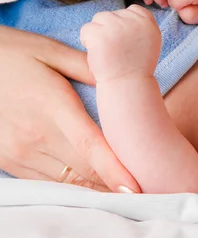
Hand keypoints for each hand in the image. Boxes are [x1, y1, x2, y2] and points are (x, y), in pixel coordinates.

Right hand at [0, 26, 139, 192]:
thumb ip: (89, 68)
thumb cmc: (13, 53)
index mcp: (52, 107)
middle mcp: (35, 136)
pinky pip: (47, 181)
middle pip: (84, 171)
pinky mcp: (8, 159)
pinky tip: (90, 181)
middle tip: (143, 183)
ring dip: (95, 186)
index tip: (135, 186)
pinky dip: (72, 184)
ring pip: (67, 181)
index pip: (89, 147)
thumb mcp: (51, 51)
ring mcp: (19, 152)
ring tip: (121, 186)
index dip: (114, 170)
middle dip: (113, 181)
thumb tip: (121, 80)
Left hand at [80, 5, 160, 82]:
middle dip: (110, 29)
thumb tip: (124, 14)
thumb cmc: (137, 66)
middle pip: (113, 14)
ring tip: (107, 52)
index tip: (127, 42)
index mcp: (148, 21)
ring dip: (98, 33)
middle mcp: (133, 20)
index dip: (125, 25)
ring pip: (99, 19)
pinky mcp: (99, 33)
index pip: (132, 10)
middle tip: (117, 50)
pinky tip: (97, 54)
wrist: (128, 85)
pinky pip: (86, 29)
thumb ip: (140, 25)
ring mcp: (116, 25)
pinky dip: (87, 41)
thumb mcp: (150, 41)